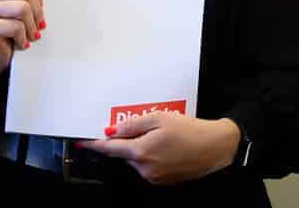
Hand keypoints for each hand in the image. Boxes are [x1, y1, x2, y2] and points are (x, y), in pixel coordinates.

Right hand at [0, 0, 43, 82]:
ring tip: (30, 35)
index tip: (40, 7)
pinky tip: (20, 42)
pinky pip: (16, 27)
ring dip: (31, 27)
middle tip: (38, 25)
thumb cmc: (10, 30)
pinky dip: (23, 38)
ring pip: (23, 8)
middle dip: (38, 12)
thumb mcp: (20, 7)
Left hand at [79, 112, 240, 183]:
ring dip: (141, 147)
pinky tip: (166, 145)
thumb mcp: (157, 119)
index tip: (82, 141)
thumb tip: (111, 131)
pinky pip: (148, 166)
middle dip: (127, 140)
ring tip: (161, 135)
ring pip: (137, 159)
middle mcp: (146, 168)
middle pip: (124, 153)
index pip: (110, 149)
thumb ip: (131, 125)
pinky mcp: (164, 180)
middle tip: (146, 127)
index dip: (95, 144)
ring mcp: (155, 177)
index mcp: (142, 152)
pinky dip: (151, 155)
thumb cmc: (189, 130)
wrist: (215, 147)